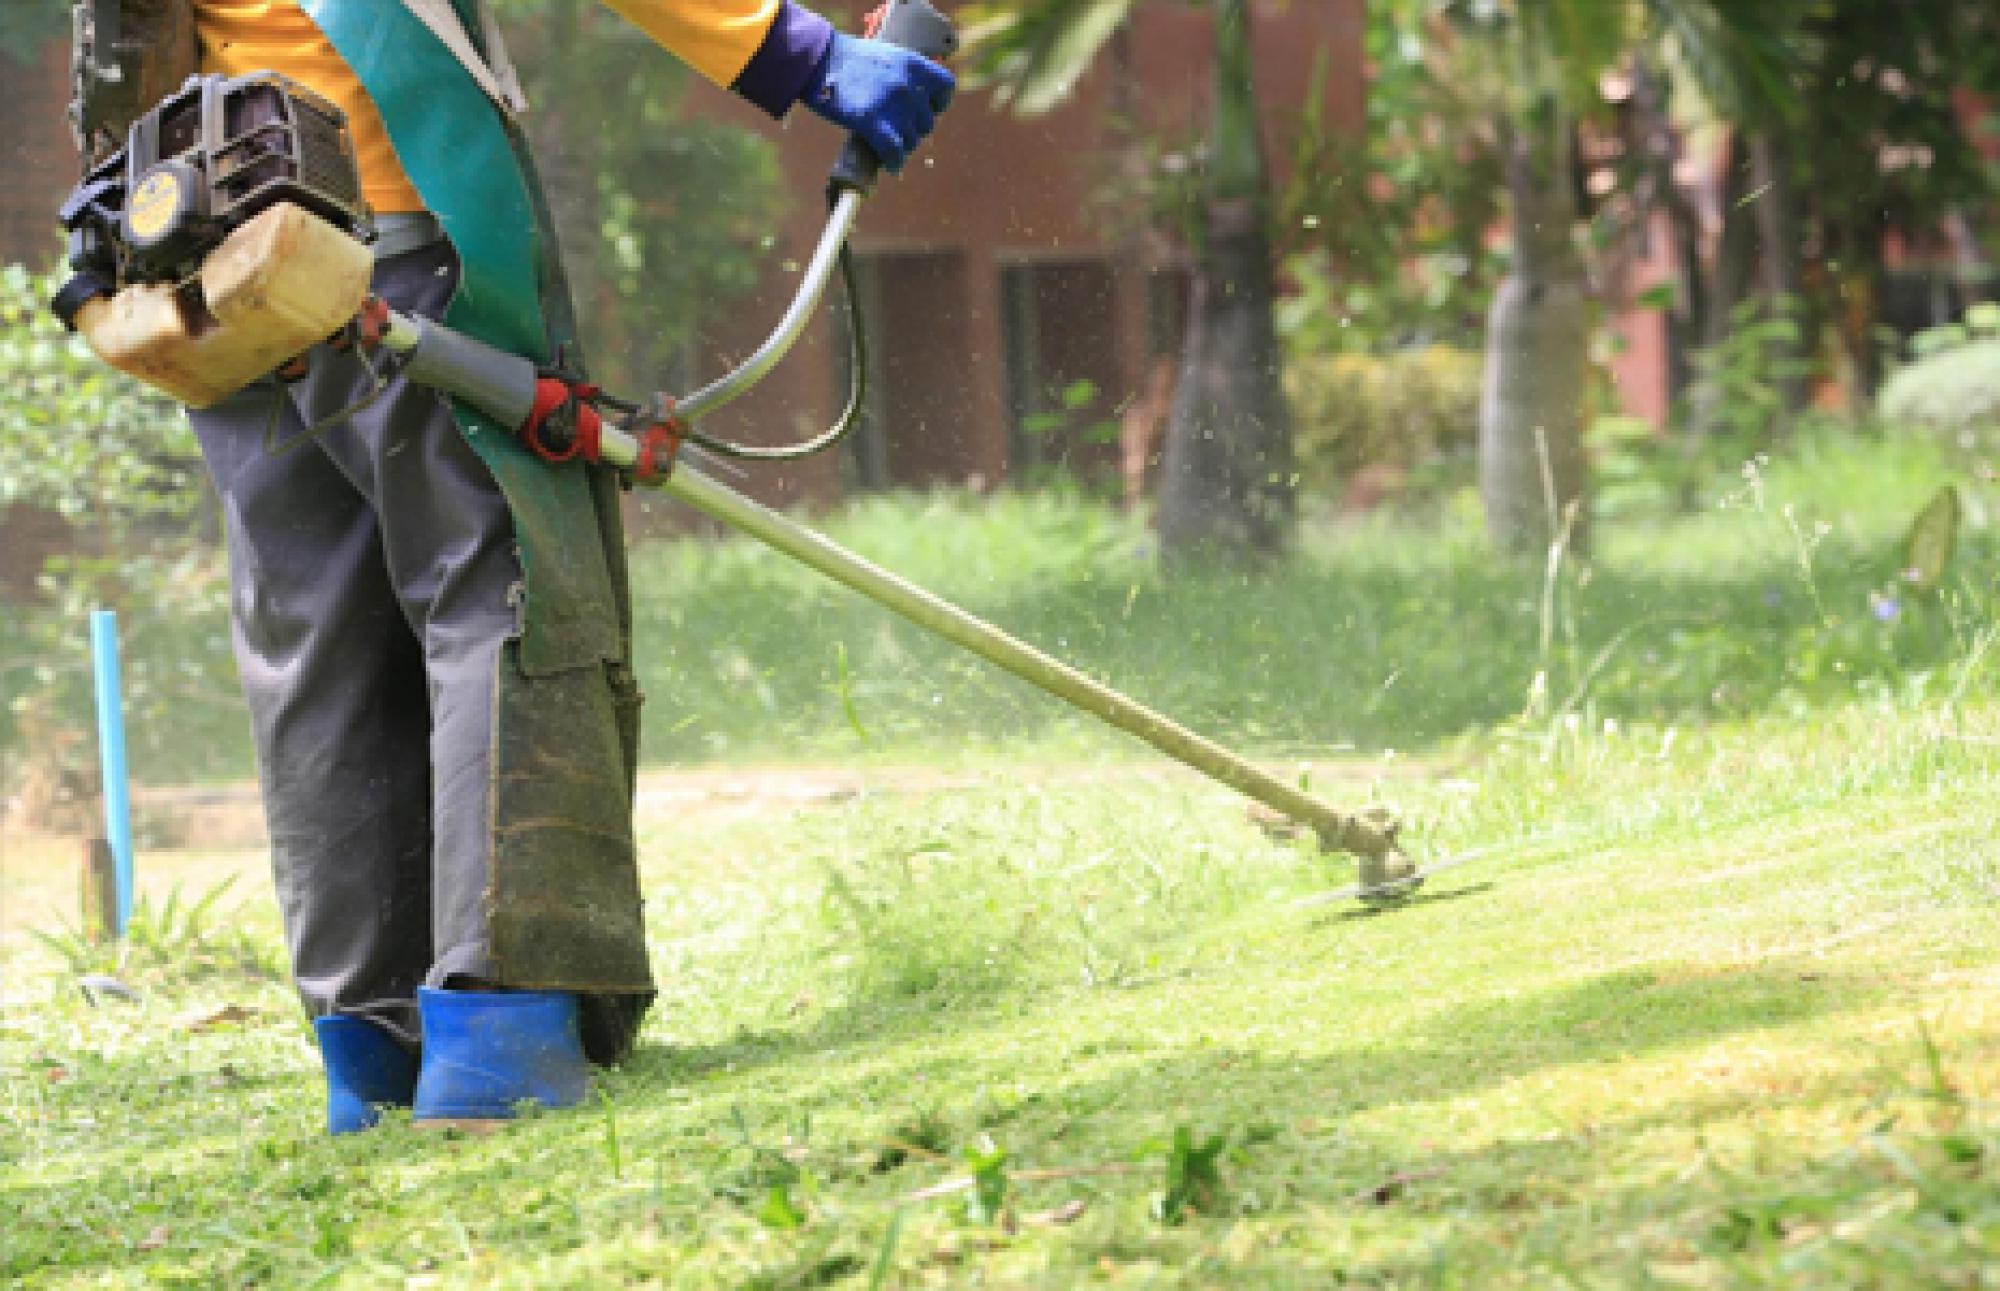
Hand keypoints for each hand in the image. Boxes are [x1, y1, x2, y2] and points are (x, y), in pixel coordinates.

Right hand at [802, 32, 955, 173]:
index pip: (946, 88)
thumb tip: (913, 105)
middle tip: (896, 132)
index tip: (925, 109)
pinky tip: (889, 165)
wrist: (818, 58)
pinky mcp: (872, 121)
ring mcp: (892, 104)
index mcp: (914, 64)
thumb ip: (903, 76)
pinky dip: (894, 162)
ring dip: (901, 148)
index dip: (938, 104)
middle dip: (913, 131)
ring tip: (887, 146)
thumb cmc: (847, 59)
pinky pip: (894, 152)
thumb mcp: (886, 57)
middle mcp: (908, 84)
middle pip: (926, 122)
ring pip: (911, 141)